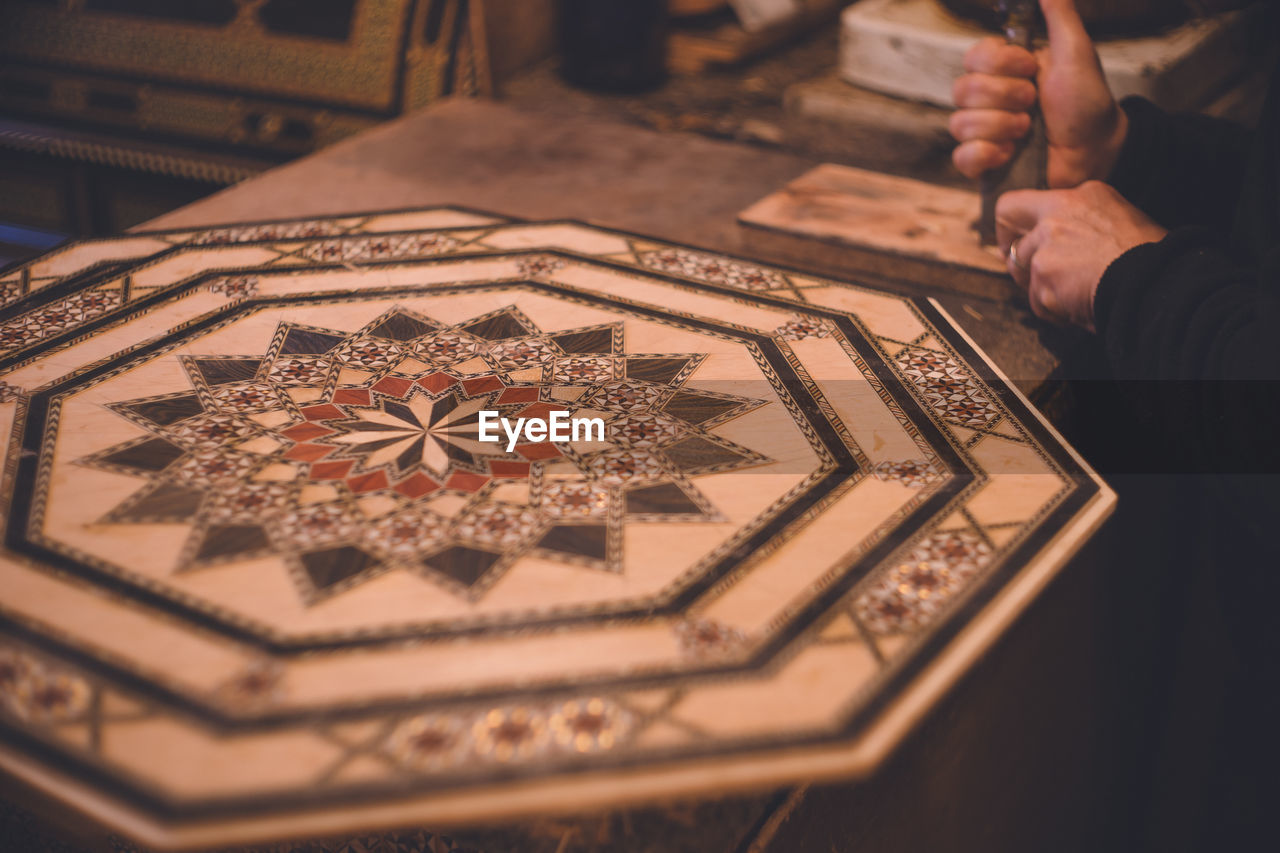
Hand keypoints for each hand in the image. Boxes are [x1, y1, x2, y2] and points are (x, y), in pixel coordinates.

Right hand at [951, 0, 1127, 188]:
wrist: (1095, 149)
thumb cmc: (1087, 103)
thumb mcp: (1076, 52)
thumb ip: (1059, 16)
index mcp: (1005, 71)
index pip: (972, 57)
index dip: (998, 63)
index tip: (1030, 68)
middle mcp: (988, 100)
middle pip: (962, 90)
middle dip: (1004, 96)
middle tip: (1034, 102)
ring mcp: (983, 132)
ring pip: (959, 123)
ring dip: (1001, 126)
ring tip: (1028, 131)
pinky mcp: (984, 163)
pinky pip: (961, 157)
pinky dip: (986, 154)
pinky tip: (1010, 153)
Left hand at [996, 181, 1166, 330]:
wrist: (1158, 279)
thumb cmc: (1150, 256)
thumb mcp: (1120, 220)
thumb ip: (1084, 223)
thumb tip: (1065, 242)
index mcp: (1081, 196)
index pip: (1022, 204)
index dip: (1015, 227)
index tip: (1019, 242)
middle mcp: (1057, 214)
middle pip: (1010, 232)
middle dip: (1016, 258)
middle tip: (1030, 275)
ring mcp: (1047, 244)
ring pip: (1025, 272)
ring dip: (1043, 290)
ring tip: (1073, 297)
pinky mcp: (1044, 274)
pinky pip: (1038, 301)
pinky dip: (1054, 311)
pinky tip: (1078, 308)